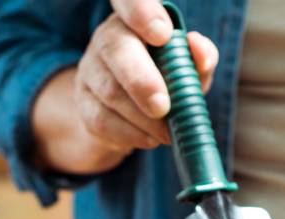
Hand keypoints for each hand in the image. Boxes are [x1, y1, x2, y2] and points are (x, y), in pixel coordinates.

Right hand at [74, 0, 216, 155]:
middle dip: (142, 80)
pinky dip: (131, 134)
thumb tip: (201, 53)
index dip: (142, 12)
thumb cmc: (164, 80)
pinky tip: (150, 138)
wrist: (127, 114)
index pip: (129, 1)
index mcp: (134, 19)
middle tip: (163, 106)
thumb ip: (198, 56)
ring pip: (111, 92)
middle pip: (116, 49)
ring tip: (167, 132)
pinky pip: (102, 120)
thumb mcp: (186, 66)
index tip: (163, 34)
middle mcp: (107, 38)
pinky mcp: (83, 104)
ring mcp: (90, 71)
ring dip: (143, 118)